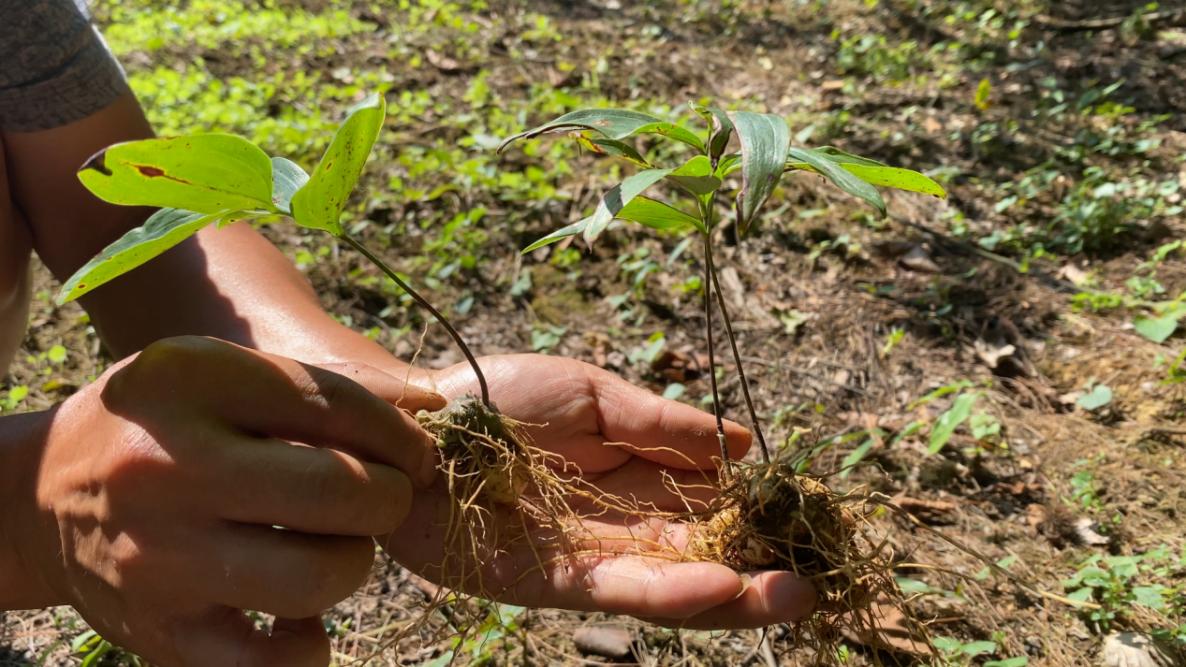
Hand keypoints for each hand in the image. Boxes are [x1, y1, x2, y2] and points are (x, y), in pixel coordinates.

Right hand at [16, 336, 443, 665]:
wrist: (41, 497)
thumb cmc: (165, 427)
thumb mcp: (220, 375)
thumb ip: (323, 384)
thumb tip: (432, 408)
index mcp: (189, 384)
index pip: (336, 406)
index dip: (401, 436)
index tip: (418, 453)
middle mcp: (169, 467)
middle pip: (341, 491)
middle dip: (390, 497)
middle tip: (382, 497)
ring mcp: (161, 556)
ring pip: (320, 575)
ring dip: (352, 561)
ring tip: (330, 544)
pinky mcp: (161, 631)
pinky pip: (273, 663)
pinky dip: (308, 647)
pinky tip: (297, 617)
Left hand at [384, 354, 815, 628]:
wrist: (415, 418)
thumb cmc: (499, 396)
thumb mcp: (596, 396)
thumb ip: (664, 426)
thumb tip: (745, 444)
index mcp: (639, 480)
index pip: (712, 508)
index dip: (758, 519)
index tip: (811, 519)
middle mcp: (622, 527)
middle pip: (702, 559)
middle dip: (759, 572)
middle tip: (818, 577)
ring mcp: (588, 560)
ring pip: (672, 588)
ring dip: (733, 596)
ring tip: (791, 595)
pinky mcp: (549, 583)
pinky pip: (620, 592)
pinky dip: (672, 595)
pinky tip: (722, 589)